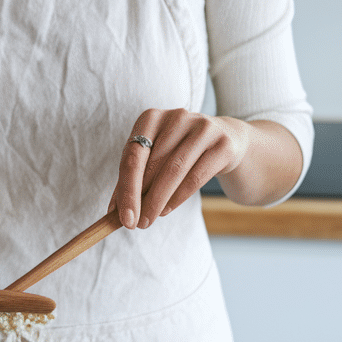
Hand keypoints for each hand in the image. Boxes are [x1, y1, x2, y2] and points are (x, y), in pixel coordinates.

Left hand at [111, 109, 302, 226]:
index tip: (120, 216)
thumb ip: (134, 180)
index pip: (132, 155)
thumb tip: (113, 212)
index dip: (125, 188)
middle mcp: (177, 116)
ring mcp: (203, 127)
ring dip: (158, 201)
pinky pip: (196, 176)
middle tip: (133, 224)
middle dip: (139, 198)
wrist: (228, 140)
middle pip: (152, 164)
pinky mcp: (223, 144)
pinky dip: (178, 197)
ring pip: (174, 171)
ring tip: (148, 220)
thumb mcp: (156, 159)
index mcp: (152, 117)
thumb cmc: (181, 152)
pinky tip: (166, 210)